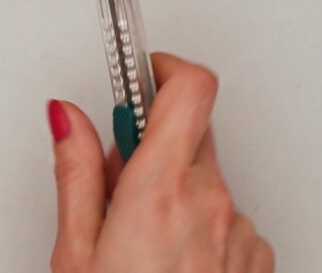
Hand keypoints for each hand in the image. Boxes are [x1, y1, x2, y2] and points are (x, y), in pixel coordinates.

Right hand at [48, 53, 273, 271]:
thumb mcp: (76, 251)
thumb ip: (76, 173)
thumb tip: (67, 117)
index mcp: (159, 192)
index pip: (188, 89)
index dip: (162, 68)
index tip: (139, 70)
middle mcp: (209, 202)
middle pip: (189, 132)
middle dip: (150, 143)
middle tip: (117, 182)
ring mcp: (238, 229)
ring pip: (204, 177)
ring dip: (172, 189)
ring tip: (141, 236)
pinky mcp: (254, 254)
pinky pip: (225, 215)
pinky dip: (197, 223)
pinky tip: (170, 255)